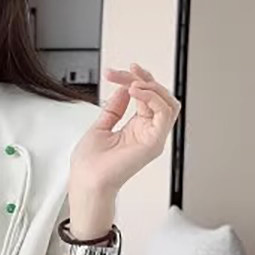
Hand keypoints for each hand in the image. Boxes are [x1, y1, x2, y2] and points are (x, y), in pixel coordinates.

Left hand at [69, 62, 181, 195]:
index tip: (116, 73)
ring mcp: (152, 137)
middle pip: (159, 96)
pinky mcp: (153, 142)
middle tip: (124, 72)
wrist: (86, 182)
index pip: (146, 97)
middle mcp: (148, 132)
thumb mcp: (101, 125)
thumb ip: (115, 107)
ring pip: (168, 102)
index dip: (134, 80)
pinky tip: (135, 91)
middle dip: (142, 78)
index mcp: (137, 128)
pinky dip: (152, 97)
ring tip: (131, 82)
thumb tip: (123, 88)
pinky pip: (164, 113)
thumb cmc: (90, 164)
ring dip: (151, 86)